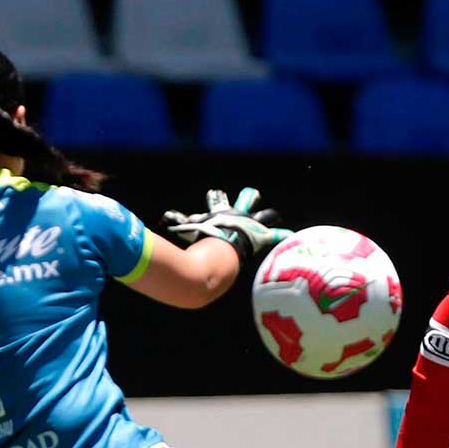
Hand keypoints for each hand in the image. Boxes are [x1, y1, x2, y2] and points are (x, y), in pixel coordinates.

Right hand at [163, 188, 290, 262]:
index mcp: (219, 215)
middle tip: (252, 194)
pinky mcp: (260, 237)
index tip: (214, 193)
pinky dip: (283, 236)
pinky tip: (293, 235)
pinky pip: (275, 236)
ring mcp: (249, 225)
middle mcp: (236, 216)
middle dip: (247, 199)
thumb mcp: (182, 235)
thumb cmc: (200, 246)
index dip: (214, 199)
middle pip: (244, 203)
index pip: (215, 203)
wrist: (217, 254)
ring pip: (263, 216)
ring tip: (277, 216)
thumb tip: (155, 223)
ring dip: (270, 217)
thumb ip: (170, 227)